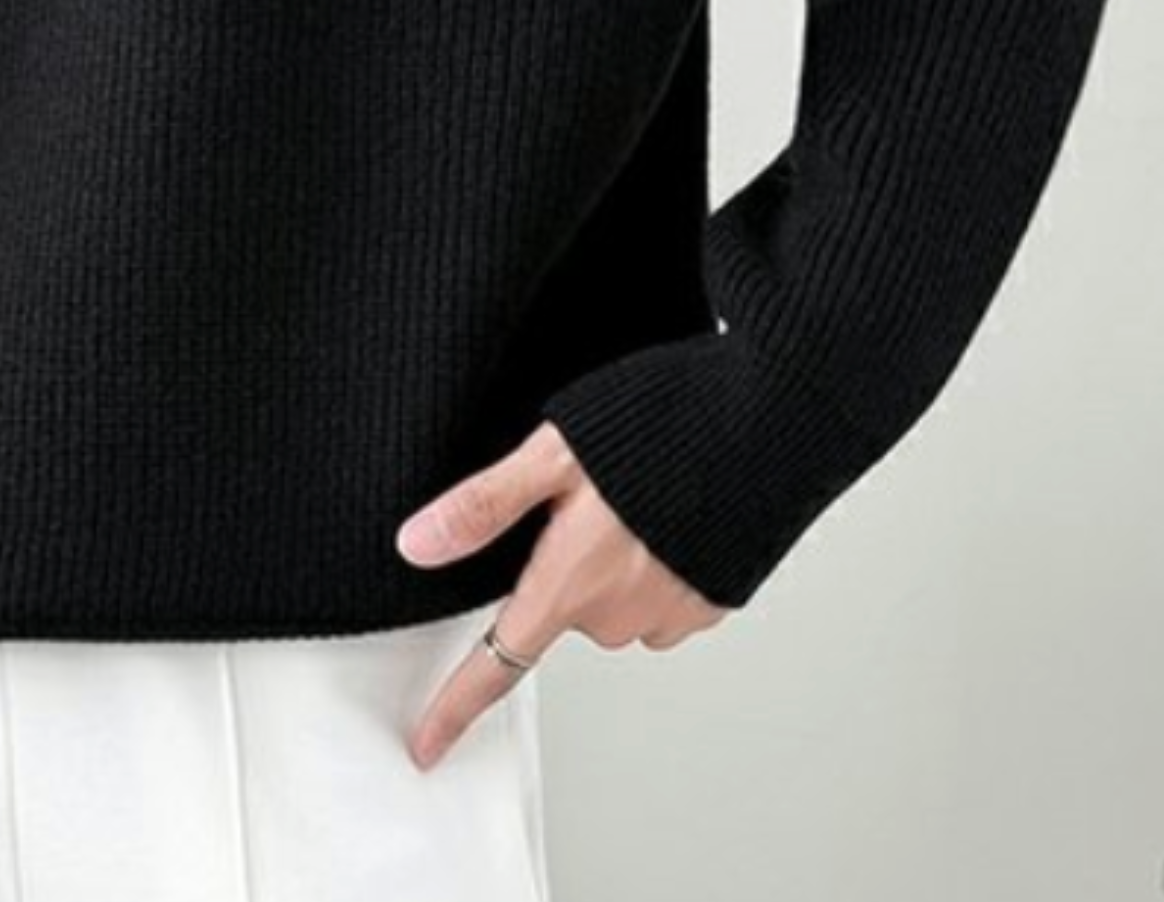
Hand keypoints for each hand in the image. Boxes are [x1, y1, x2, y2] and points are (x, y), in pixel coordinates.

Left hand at [394, 419, 732, 767]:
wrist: (759, 430)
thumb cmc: (657, 432)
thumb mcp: (551, 455)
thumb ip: (483, 506)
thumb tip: (415, 545)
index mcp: (568, 584)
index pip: (497, 663)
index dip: (456, 707)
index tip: (428, 746)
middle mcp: (616, 616)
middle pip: (560, 608)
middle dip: (561, 564)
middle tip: (584, 498)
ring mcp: (668, 616)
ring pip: (612, 602)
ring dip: (611, 562)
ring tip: (634, 496)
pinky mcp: (710, 605)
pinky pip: (661, 596)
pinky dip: (655, 563)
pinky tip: (668, 513)